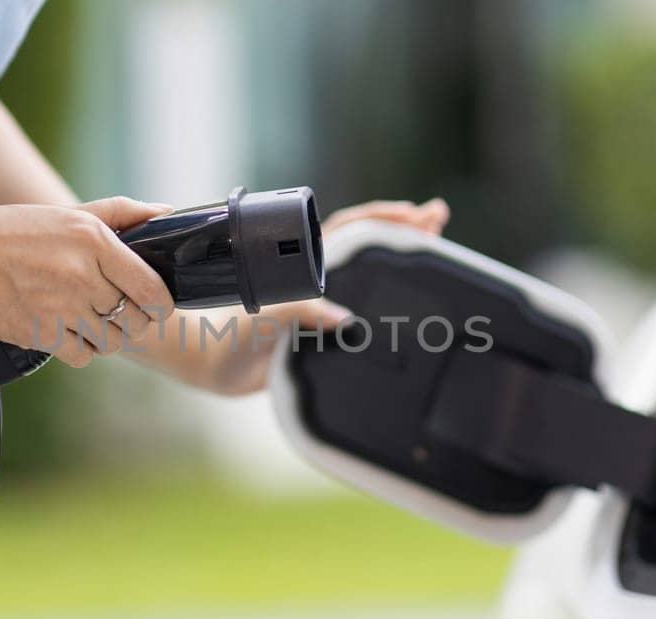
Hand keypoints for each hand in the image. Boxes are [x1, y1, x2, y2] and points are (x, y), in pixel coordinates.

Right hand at [0, 196, 174, 367]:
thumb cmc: (12, 230)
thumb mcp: (69, 214)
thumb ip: (122, 213)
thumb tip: (168, 214)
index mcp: (93, 240)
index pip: (152, 288)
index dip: (162, 304)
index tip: (156, 305)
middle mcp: (79, 274)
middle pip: (135, 320)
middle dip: (134, 320)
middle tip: (121, 312)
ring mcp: (58, 307)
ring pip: (111, 342)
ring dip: (107, 336)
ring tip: (91, 320)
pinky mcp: (36, 333)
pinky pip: (81, 356)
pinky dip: (80, 349)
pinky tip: (68, 331)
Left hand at [177, 197, 451, 394]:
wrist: (216, 367)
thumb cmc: (229, 335)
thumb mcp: (263, 318)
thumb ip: (299, 312)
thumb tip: (344, 319)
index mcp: (301, 263)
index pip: (347, 229)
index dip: (379, 219)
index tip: (408, 214)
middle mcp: (316, 277)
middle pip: (368, 244)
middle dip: (403, 227)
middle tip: (437, 217)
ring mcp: (324, 301)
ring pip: (371, 273)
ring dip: (402, 257)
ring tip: (439, 240)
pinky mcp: (328, 329)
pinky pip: (367, 309)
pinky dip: (392, 299)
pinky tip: (420, 297)